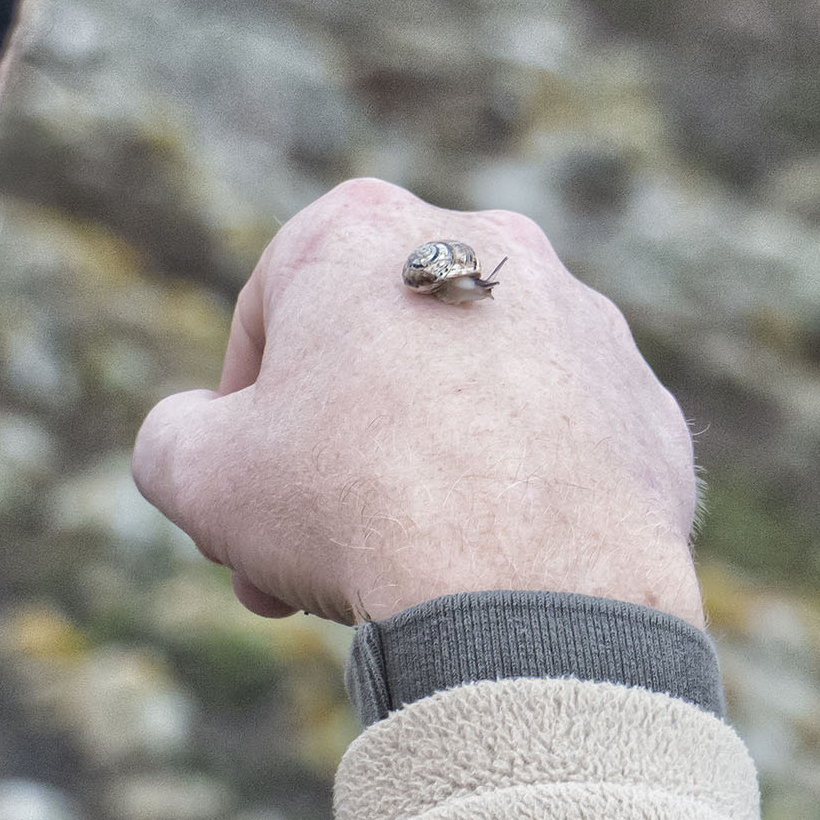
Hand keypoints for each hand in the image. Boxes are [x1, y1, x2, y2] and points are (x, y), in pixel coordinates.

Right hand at [133, 179, 703, 625]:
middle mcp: (486, 245)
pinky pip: (559, 449)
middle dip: (331, 457)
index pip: (272, 313)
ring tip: (399, 572)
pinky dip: (521, 498)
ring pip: (475, 399)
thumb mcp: (198, 474)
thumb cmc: (350, 505)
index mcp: (365, 231)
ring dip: (428, 472)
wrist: (530, 588)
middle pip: (380, 357)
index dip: (240, 416)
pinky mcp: (645, 403)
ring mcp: (582, 322)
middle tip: (300, 559)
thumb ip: (175, 435)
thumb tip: (194, 435)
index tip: (242, 496)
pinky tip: (491, 571)